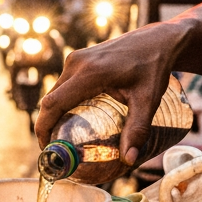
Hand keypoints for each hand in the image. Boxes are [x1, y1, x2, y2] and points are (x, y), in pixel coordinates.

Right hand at [35, 21, 185, 161]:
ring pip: (57, 92)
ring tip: (65, 137)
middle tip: (59, 149)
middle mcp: (77, 63)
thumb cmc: (153, 67)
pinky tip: (74, 118)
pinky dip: (64, 102)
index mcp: (90, 73)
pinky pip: (65, 84)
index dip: (43, 127)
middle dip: (49, 125)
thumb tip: (128, 160)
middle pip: (51, 100)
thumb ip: (137, 129)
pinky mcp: (80, 59)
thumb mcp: (147, 100)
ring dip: (56, 114)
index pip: (54, 103)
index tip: (47, 148)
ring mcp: (77, 59)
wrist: (158, 41)